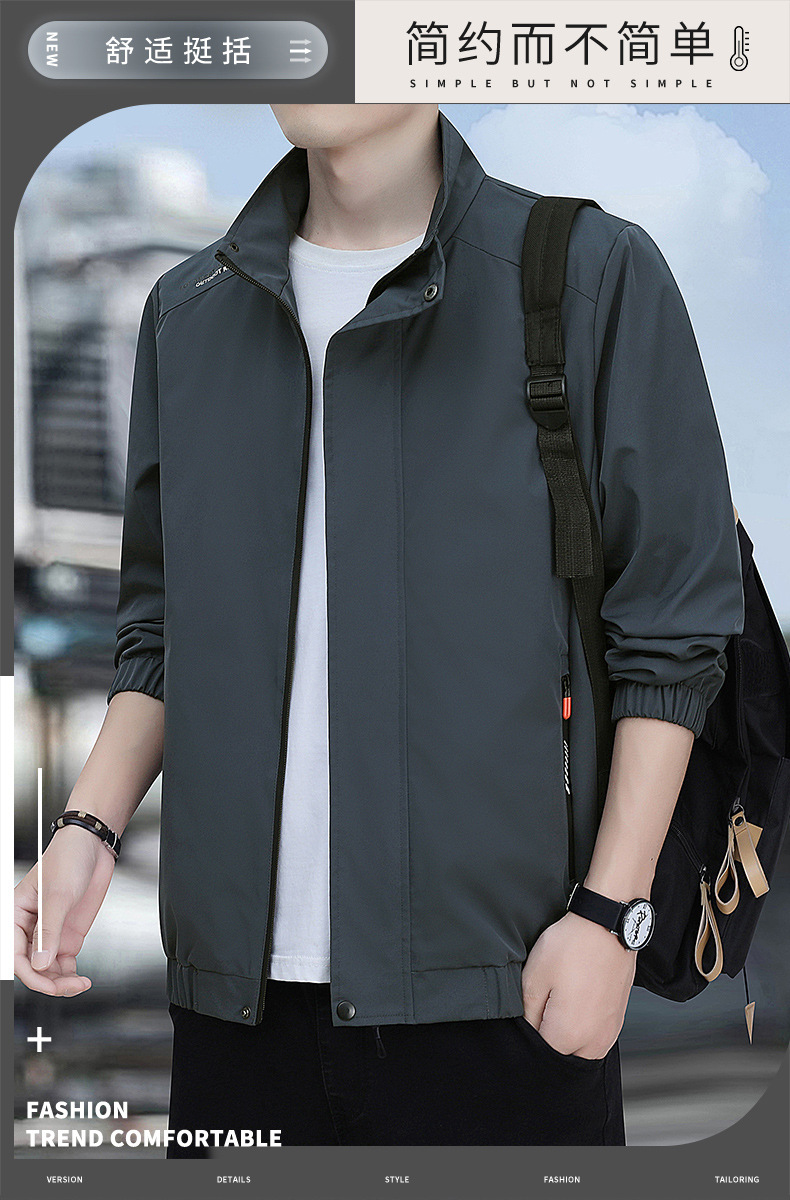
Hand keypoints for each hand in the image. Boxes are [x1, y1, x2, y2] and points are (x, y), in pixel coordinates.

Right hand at [14, 824, 115, 996]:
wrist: (94, 847)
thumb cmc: (69, 859)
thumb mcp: (58, 895)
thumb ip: (49, 931)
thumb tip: (40, 964)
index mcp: (14, 914)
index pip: (14, 955)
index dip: (30, 973)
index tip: (48, 983)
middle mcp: (29, 928)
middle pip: (31, 967)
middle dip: (48, 982)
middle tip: (69, 987)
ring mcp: (50, 933)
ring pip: (47, 970)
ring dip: (60, 982)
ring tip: (79, 984)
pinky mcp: (67, 935)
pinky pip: (63, 964)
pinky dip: (70, 976)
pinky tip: (81, 979)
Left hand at [520, 910, 636, 1058]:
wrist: (607, 925)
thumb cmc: (572, 946)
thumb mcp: (534, 976)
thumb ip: (526, 1013)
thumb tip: (526, 1031)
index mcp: (569, 1036)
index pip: (537, 1052)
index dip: (527, 1031)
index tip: (528, 1010)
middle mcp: (594, 1042)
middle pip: (559, 1053)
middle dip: (547, 1033)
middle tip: (544, 1000)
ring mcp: (609, 1033)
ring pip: (577, 1048)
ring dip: (565, 1031)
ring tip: (562, 997)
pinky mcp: (616, 1022)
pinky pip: (592, 1036)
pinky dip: (581, 1025)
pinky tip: (576, 998)